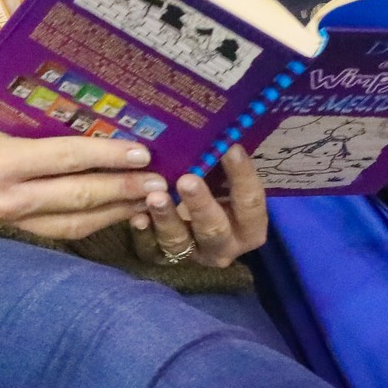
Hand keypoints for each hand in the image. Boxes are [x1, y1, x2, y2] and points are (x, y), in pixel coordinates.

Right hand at [0, 126, 163, 239]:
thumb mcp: (15, 113)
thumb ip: (52, 113)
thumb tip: (114, 111)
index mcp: (0, 161)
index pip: (66, 157)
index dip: (107, 155)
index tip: (142, 153)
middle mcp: (3, 199)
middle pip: (77, 194)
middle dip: (123, 187)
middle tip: (159, 180)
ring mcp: (13, 224)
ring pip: (78, 221)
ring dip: (119, 209)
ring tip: (151, 197)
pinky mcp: (25, 236)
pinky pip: (71, 232)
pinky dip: (103, 221)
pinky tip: (128, 210)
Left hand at [130, 144, 268, 269]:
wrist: (198, 223)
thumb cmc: (218, 192)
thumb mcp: (227, 181)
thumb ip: (225, 164)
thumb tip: (221, 129)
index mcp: (249, 227)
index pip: (250, 202)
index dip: (242, 176)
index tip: (231, 148)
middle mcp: (224, 245)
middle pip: (215, 228)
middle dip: (200, 204)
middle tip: (187, 180)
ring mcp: (193, 254)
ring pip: (180, 241)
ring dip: (167, 217)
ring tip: (154, 196)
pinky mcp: (165, 257)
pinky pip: (151, 248)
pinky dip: (143, 232)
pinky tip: (137, 216)